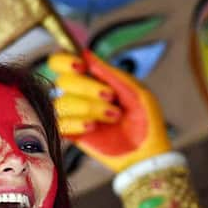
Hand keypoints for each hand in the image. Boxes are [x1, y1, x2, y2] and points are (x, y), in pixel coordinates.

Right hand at [49, 51, 170, 172]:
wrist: (148, 154)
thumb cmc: (147, 121)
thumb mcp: (137, 92)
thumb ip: (111, 74)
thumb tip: (85, 53)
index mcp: (93, 80)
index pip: (61, 63)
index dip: (65, 61)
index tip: (81, 67)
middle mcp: (79, 95)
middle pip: (64, 81)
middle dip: (88, 88)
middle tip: (111, 98)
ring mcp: (75, 115)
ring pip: (62, 102)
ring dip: (89, 107)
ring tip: (113, 117)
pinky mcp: (72, 134)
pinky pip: (59, 123)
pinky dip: (76, 123)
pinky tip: (92, 127)